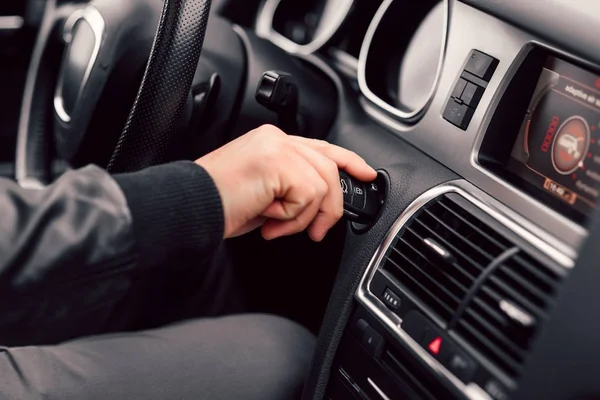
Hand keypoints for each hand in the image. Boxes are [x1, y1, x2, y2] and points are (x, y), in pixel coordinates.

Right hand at [195, 125, 376, 241]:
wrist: (190, 209)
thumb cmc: (219, 206)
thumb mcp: (265, 195)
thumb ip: (292, 187)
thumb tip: (321, 205)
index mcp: (274, 142)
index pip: (322, 147)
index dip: (349, 160)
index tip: (366, 174)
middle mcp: (277, 138)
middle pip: (330, 168)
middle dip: (330, 208)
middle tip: (315, 232)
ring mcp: (277, 147)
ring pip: (322, 185)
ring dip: (302, 218)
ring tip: (275, 225)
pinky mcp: (277, 161)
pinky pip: (308, 196)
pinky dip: (291, 218)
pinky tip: (268, 221)